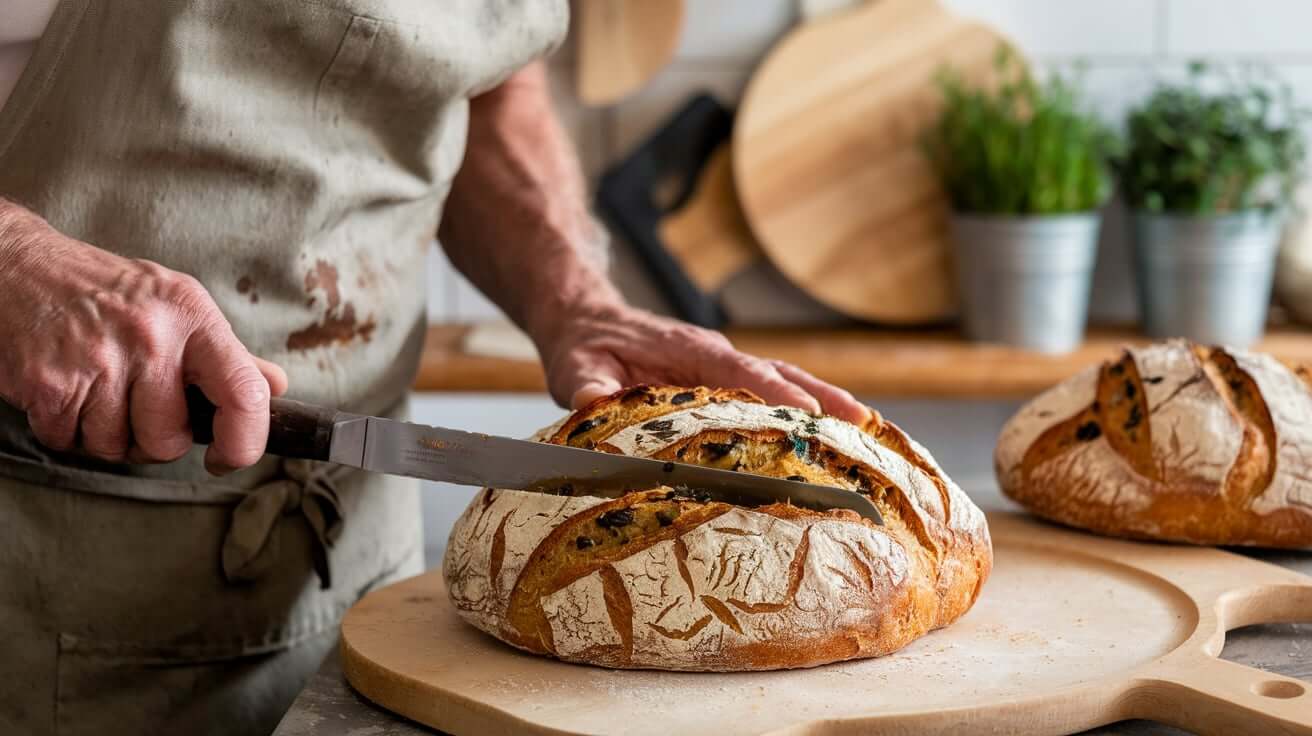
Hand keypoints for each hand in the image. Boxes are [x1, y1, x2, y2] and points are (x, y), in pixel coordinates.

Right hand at [0, 200, 286, 473]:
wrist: (17, 267)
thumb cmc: (104, 291)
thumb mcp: (176, 304)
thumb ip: (226, 354)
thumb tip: (275, 387)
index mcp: (192, 317)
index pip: (244, 393)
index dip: (245, 441)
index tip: (227, 456)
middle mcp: (151, 337)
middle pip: (168, 439)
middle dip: (151, 437)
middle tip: (134, 403)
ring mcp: (98, 361)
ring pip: (117, 448)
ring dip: (104, 434)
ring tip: (97, 391)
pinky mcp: (50, 384)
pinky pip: (69, 442)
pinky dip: (65, 429)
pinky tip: (66, 392)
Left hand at [535, 303, 871, 424]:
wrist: (586, 320)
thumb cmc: (584, 347)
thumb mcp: (574, 366)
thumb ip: (585, 385)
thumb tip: (593, 401)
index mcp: (687, 351)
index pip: (738, 371)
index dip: (772, 392)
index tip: (804, 413)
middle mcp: (716, 355)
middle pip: (779, 374)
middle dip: (820, 398)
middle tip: (860, 426)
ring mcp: (726, 366)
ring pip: (787, 381)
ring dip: (825, 403)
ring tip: (867, 432)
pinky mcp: (728, 381)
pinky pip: (775, 392)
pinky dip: (808, 410)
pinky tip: (835, 435)